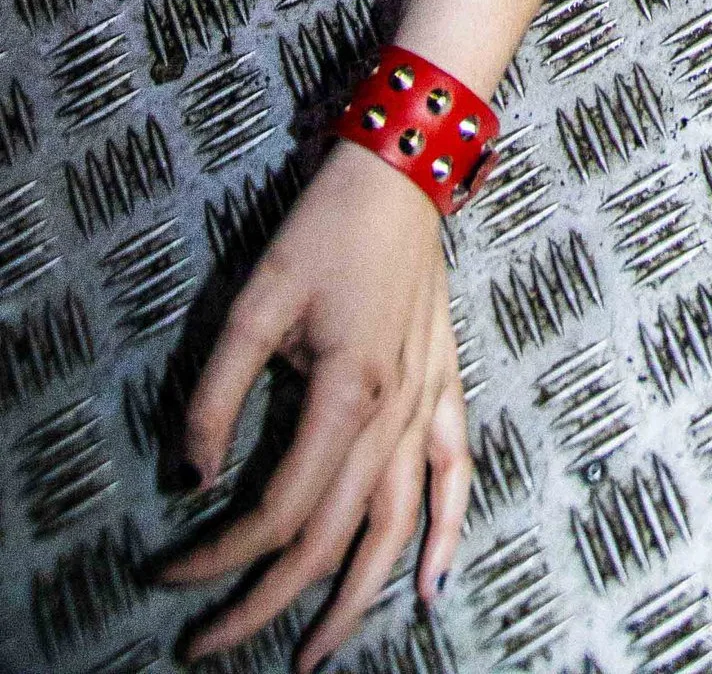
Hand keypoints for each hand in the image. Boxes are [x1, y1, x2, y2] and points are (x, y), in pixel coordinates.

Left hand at [159, 145, 471, 668]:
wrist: (404, 169)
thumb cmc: (326, 227)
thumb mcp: (254, 301)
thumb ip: (218, 394)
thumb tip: (192, 477)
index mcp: (346, 395)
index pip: (278, 510)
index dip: (219, 555)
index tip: (171, 574)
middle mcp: (394, 414)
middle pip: (333, 538)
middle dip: (269, 605)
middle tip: (212, 643)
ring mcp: (428, 403)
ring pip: (397, 527)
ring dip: (358, 599)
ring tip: (317, 653)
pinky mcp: (444, 385)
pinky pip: (456, 473)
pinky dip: (449, 533)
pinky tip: (431, 584)